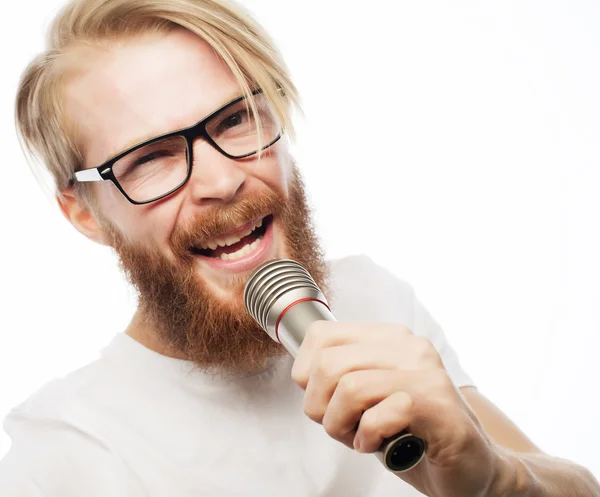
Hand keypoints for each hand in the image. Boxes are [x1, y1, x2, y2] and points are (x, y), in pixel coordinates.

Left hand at [291, 321, 513, 496]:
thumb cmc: (413, 431)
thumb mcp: (370, 393)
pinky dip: (368, 437)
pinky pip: (382, 414)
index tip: (321, 398)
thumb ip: (341, 375)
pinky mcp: (438, 407)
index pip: (321, 335)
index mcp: (389, 338)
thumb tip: (302, 374)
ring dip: (341, 425)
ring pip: (351, 387)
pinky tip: (378, 445)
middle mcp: (409, 347)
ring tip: (359, 437)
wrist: (472, 465)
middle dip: (319, 406)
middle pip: (328, 364)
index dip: (305, 373)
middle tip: (341, 426)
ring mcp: (426, 375)